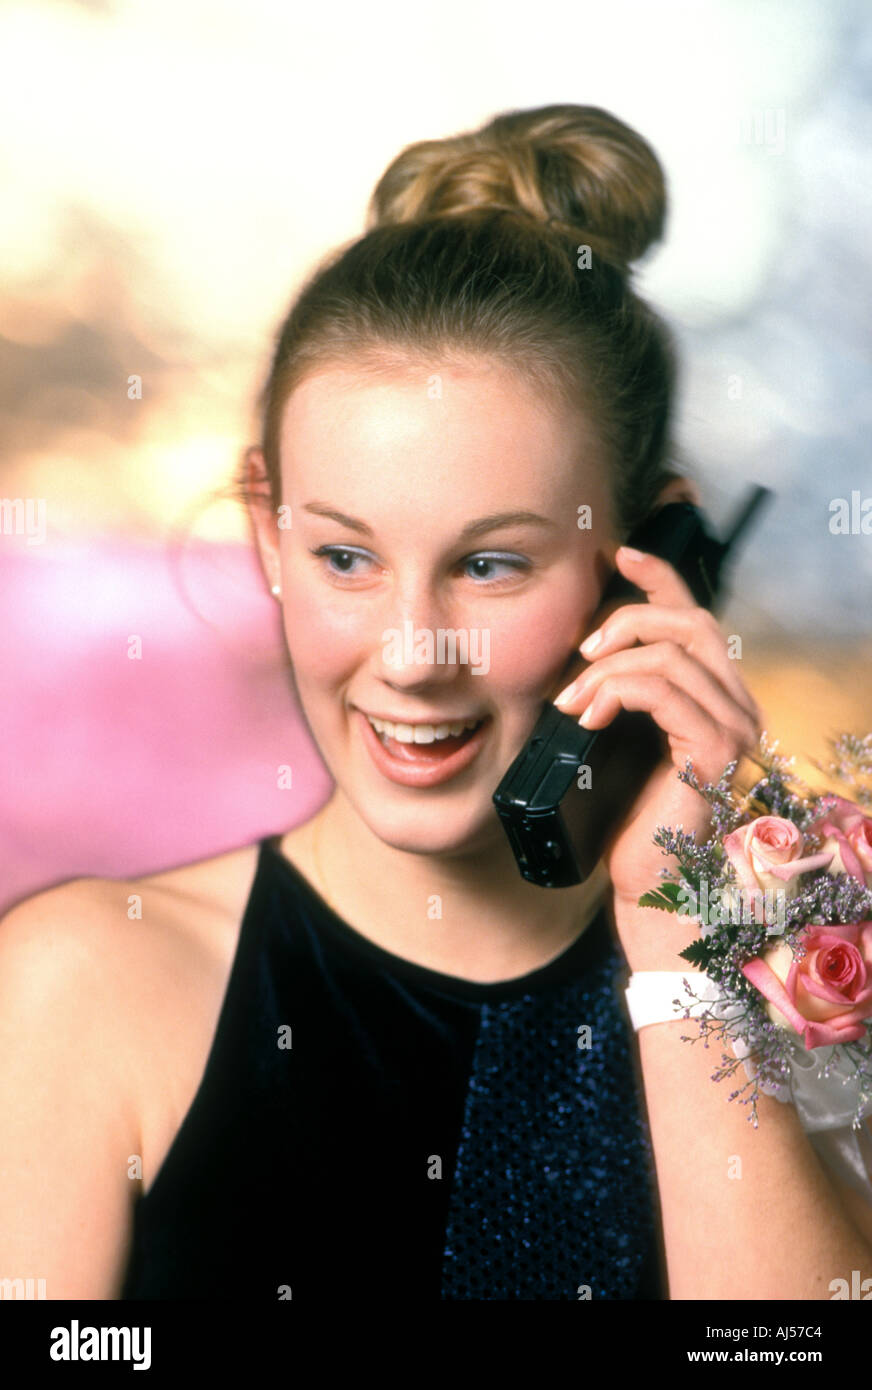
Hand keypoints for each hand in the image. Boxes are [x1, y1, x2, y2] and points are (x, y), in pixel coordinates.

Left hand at [554, 546, 762, 960]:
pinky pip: (662, 688)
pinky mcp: (713, 750)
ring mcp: (733, 728)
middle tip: (581, 650)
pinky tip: (587, 714)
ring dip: (607, 667)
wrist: (649, 888)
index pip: (696, 618)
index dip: (659, 578)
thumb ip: (620, 697)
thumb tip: (582, 656)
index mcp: (716, 700)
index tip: (617, 554)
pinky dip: (615, 689)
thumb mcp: (618, 742)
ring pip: (671, 652)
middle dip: (629, 617)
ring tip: (572, 699)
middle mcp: (737, 708)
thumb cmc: (631, 823)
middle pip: (691, 622)